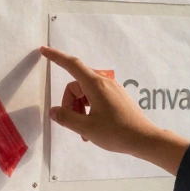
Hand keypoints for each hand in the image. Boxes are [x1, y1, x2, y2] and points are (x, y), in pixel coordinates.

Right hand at [41, 46, 189, 175]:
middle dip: (70, 103)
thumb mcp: (86, 128)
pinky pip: (96, 98)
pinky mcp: (118, 98)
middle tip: (72, 124)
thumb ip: (66, 118)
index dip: (56, 57)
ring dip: (80, 110)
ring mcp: (113, 89)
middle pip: (77, 85)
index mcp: (95, 85)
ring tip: (84, 132)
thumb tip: (54, 111)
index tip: (44, 50)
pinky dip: (90, 111)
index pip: (72, 65)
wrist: (145, 139)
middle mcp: (104, 82)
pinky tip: (93, 130)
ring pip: (86, 94)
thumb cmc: (116, 132)